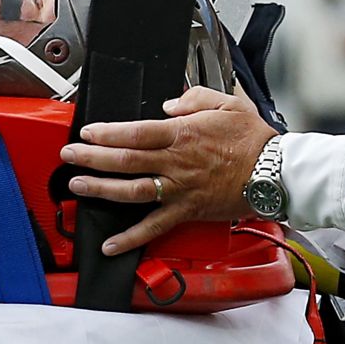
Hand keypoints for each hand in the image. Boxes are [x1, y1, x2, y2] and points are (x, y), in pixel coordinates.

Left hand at [59, 86, 278, 254]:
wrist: (275, 173)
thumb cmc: (254, 140)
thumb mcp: (226, 103)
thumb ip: (193, 99)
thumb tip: (169, 104)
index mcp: (182, 134)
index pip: (135, 133)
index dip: (108, 133)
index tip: (88, 132)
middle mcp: (175, 163)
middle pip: (125, 160)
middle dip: (92, 157)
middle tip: (69, 155)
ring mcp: (178, 189)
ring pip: (132, 191)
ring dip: (101, 189)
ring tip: (78, 185)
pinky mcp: (186, 211)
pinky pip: (153, 227)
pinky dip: (130, 238)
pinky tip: (109, 244)